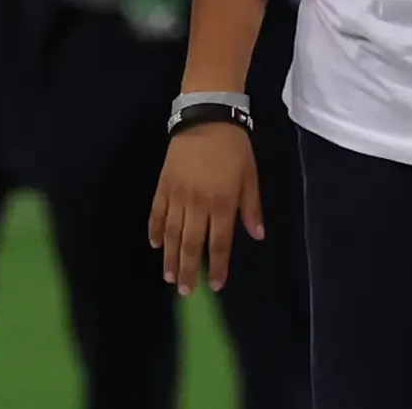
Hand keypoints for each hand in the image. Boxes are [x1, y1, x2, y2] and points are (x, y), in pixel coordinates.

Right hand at [149, 124, 262, 295]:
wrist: (207, 118)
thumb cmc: (235, 147)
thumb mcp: (251, 175)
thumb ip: (252, 206)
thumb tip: (258, 235)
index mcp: (223, 202)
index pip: (219, 242)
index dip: (217, 266)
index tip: (215, 286)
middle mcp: (198, 204)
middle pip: (191, 244)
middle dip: (189, 270)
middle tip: (185, 292)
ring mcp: (177, 197)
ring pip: (171, 235)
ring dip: (170, 258)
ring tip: (170, 277)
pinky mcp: (163, 187)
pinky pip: (156, 214)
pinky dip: (154, 231)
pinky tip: (154, 246)